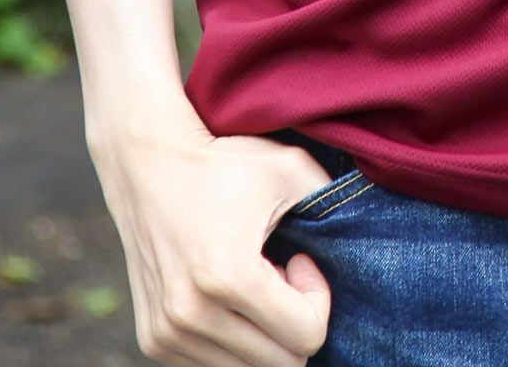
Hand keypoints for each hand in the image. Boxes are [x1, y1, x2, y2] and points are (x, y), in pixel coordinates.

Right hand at [89, 98, 336, 364]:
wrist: (147, 161)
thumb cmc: (225, 161)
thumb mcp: (290, 169)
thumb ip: (332, 203)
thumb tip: (360, 245)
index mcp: (229, 277)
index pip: (306, 337)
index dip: (317, 298)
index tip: (300, 259)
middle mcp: (191, 314)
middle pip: (280, 363)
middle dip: (293, 322)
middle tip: (281, 273)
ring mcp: (168, 333)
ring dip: (263, 333)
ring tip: (254, 282)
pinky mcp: (153, 341)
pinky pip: (214, 366)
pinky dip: (233, 339)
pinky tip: (228, 293)